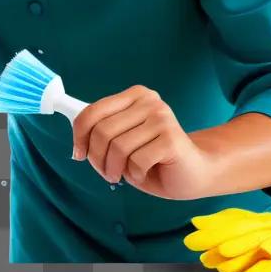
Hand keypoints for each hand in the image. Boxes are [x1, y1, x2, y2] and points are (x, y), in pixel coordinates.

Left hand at [71, 85, 216, 199]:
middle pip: (102, 132)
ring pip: (118, 148)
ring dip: (115, 170)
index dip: (79, 135)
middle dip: (97, 159)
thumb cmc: (153, 158)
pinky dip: (135, 175)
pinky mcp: (171, 139)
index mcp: (135, 96)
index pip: (92, 111)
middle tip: (107, 172)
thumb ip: (103, 133)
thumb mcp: (123, 141)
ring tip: (126, 174)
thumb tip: (77, 141)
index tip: (79, 153)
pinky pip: (136, 162)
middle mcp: (149, 101)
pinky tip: (146, 173)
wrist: (193, 172)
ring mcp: (162, 118)